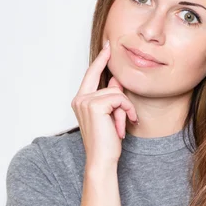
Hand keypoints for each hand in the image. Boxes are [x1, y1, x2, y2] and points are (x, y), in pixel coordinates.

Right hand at [71, 40, 138, 168]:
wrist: (102, 159)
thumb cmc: (106, 142)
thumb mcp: (110, 116)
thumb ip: (111, 97)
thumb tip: (117, 81)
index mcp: (80, 101)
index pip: (91, 75)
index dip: (100, 60)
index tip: (108, 46)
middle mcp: (79, 99)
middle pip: (109, 85)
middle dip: (122, 101)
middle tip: (126, 119)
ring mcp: (85, 101)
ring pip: (116, 93)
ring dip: (124, 110)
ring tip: (120, 128)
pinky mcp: (95, 104)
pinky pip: (120, 98)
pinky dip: (126, 111)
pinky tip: (122, 126)